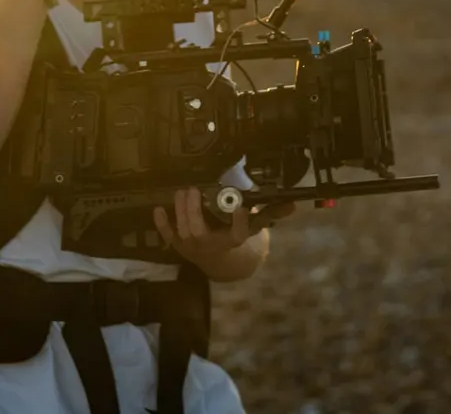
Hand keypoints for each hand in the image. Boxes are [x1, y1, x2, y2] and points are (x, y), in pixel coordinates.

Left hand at [153, 187, 294, 262]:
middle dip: (194, 211)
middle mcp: (212, 246)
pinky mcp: (179, 245)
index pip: (238, 234)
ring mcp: (193, 247)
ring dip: (180, 211)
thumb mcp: (255, 228)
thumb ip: (270, 214)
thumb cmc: (235, 237)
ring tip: (182, 192)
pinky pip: (168, 236)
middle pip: (200, 232)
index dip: (240, 222)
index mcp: (232, 241)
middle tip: (194, 190)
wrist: (218, 260)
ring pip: (183, 231)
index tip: (242, 207)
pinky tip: (158, 209)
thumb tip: (292, 205)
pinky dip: (162, 224)